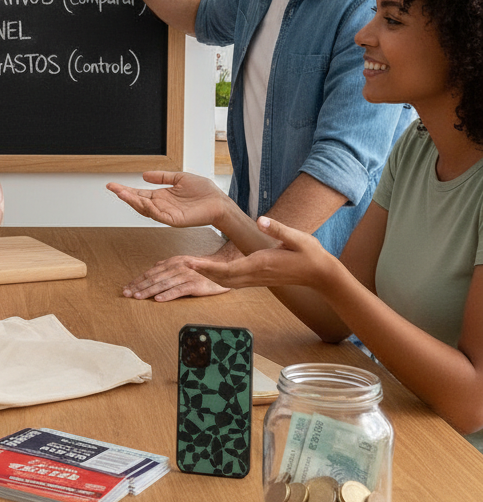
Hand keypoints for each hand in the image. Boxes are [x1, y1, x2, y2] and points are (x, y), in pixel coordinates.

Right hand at [107, 171, 227, 228]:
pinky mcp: (174, 220)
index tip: (112, 185)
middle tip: (112, 188)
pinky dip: (148, 208)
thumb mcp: (179, 178)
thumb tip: (143, 174)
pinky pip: (158, 215)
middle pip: (138, 202)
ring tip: (122, 193)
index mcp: (161, 196)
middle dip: (124, 195)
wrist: (219, 202)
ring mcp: (166, 214)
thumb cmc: (203, 191)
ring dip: (133, 201)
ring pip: (145, 209)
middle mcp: (161, 206)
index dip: (126, 190)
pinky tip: (141, 201)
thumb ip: (162, 177)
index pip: (139, 194)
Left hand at [122, 255, 230, 300]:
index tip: (126, 288)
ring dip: (148, 291)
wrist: (223, 269)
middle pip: (153, 278)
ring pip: (163, 284)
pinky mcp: (194, 284)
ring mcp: (185, 275)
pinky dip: (167, 295)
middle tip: (126, 294)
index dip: (137, 281)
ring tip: (137, 297)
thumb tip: (153, 268)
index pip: (150, 272)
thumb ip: (168, 266)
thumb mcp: (183, 264)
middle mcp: (176, 267)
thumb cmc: (201, 269)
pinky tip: (158, 299)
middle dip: (138, 287)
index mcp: (171, 262)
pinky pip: (179, 290)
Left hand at [182, 216, 331, 290]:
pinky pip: (234, 281)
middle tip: (181, 263)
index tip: (190, 262)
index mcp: (261, 264)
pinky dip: (219, 277)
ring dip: (208, 275)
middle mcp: (255, 275)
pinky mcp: (258, 280)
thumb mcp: (298, 238)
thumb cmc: (311, 254)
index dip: (206, 267)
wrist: (321, 275)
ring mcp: (256, 280)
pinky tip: (211, 272)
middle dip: (201, 271)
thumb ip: (279, 229)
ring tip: (191, 266)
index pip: (227, 269)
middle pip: (221, 277)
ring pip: (226, 281)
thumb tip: (261, 219)